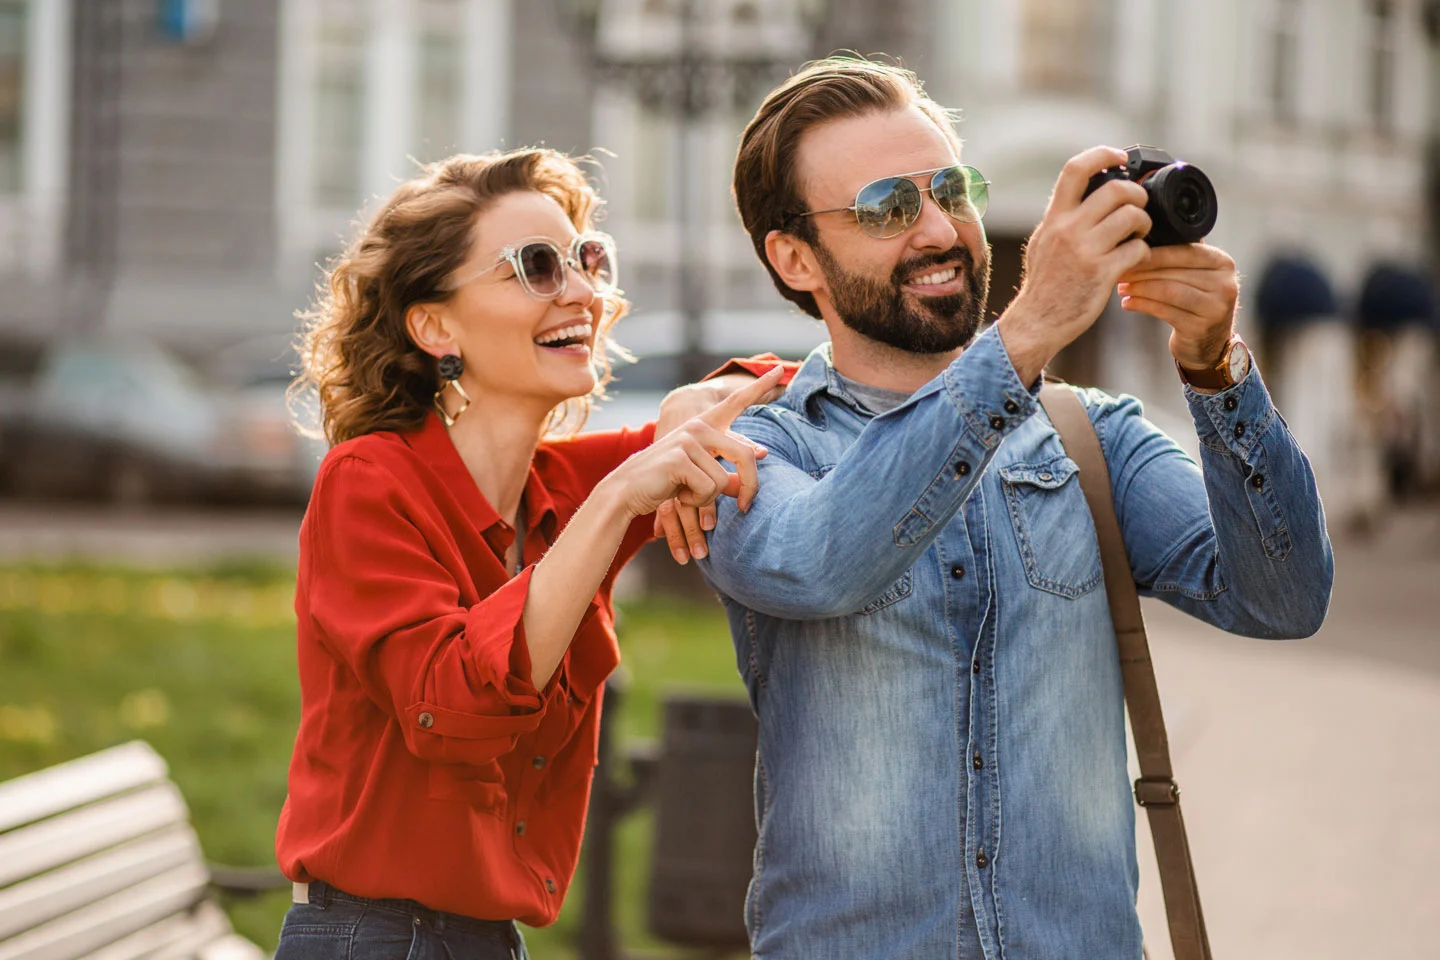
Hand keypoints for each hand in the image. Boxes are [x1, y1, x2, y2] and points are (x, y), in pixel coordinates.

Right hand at [603, 367, 782, 530]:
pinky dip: (696, 501)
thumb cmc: (666, 482)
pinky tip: (677, 494)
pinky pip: (708, 488)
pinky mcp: (680, 457)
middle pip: (746, 456)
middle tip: (744, 506)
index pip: (736, 402)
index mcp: (704, 425)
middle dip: (750, 487)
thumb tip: (762, 455)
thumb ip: (729, 469)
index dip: (760, 385)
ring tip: (686, 493)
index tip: (780, 368)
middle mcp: (698, 426)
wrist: (627, 490)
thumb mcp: (701, 475)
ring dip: (707, 498)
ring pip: (724, 480)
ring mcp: (688, 439)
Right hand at [997, 146, 1152, 383]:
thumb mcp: (1043, 242)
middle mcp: (1068, 229)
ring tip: (1140, 234)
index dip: (1102, 155)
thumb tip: (1083, 194)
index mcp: (1054, 218)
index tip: (1120, 157)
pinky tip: (1136, 260)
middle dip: (1137, 195)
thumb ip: (1062, 219)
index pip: (1075, 169)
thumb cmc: (1044, 285)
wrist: (1036, 322)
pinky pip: (1138, 250)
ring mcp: (1085, 251)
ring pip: (1132, 217)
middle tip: (1140, 206)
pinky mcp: (1102, 273)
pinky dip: (1144, 253)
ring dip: (1145, 223)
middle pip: (1116, 190)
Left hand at [1116, 243, 1237, 369]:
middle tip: (1118, 270)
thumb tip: (1142, 233)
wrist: (1209, 344)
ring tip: (1121, 287)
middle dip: (1142, 270)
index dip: (1153, 252)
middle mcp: (1225, 283)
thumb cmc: (1194, 301)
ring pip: (1168, 290)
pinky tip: (1127, 303)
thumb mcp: (1196, 275)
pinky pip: (1164, 311)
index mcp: (1223, 263)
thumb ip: (1181, 254)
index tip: (1127, 252)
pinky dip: (1142, 305)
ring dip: (1140, 288)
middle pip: (1174, 271)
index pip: (1184, 251)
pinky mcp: (1201, 327)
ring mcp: (1215, 307)